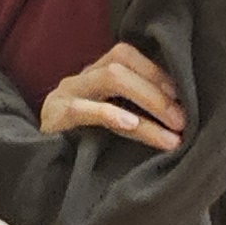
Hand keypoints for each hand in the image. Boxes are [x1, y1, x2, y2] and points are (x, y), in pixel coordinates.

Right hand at [41, 42, 186, 150]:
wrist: (42, 169)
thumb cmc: (86, 147)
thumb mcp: (113, 123)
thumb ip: (136, 111)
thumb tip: (180, 114)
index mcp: (94, 75)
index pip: (127, 55)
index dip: (157, 72)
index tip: (183, 97)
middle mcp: (80, 79)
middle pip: (122, 64)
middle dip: (158, 92)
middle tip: (182, 121)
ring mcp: (65, 95)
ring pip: (110, 79)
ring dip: (148, 103)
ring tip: (170, 134)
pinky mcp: (54, 116)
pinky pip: (83, 108)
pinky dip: (111, 113)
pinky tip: (132, 125)